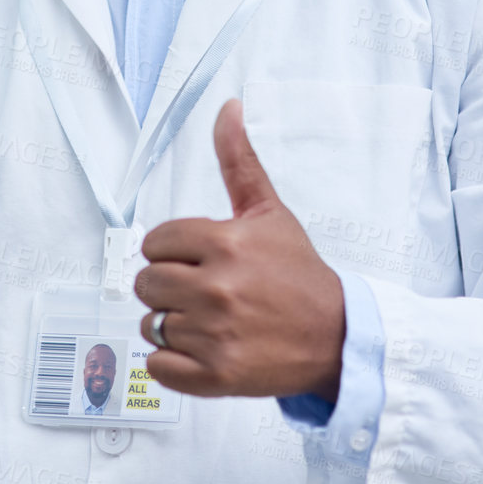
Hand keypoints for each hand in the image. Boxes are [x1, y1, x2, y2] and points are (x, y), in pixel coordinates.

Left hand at [133, 99, 345, 400]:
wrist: (337, 337)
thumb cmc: (298, 274)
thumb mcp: (269, 212)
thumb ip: (239, 160)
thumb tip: (228, 107)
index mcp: (225, 243)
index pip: (154, 242)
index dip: (173, 250)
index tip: (200, 259)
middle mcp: (218, 288)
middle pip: (146, 283)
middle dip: (168, 286)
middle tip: (203, 291)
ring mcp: (216, 335)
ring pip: (151, 324)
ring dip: (173, 325)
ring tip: (209, 321)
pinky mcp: (216, 376)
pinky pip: (158, 366)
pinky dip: (173, 363)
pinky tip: (203, 349)